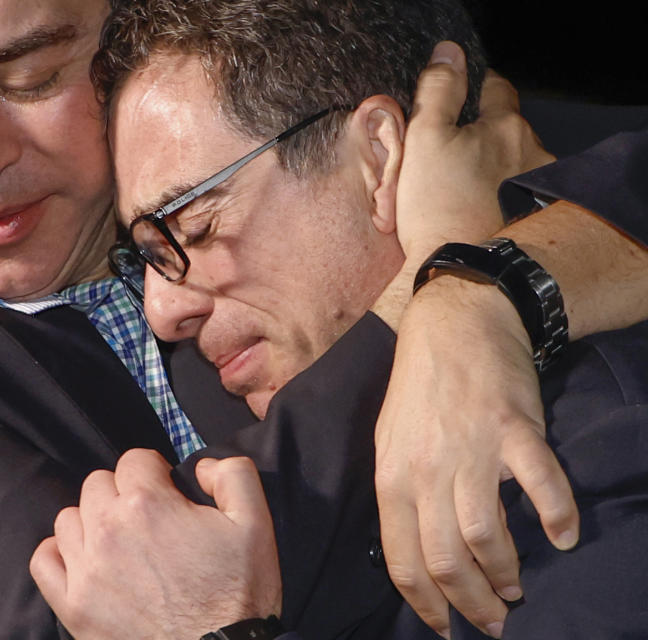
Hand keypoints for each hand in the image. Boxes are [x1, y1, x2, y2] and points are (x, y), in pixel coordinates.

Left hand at [30, 450, 281, 638]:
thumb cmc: (238, 596)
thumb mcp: (255, 524)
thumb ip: (233, 474)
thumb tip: (202, 465)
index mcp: (148, 503)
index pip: (134, 460)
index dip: (156, 472)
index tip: (168, 494)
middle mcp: (109, 529)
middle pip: (98, 484)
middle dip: (123, 493)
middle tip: (149, 520)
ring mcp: (85, 569)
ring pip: (69, 517)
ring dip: (92, 522)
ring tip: (121, 542)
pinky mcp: (73, 606)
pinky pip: (43, 561)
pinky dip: (60, 554)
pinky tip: (85, 560)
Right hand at [370, 41, 554, 330]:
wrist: (463, 271)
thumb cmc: (438, 207)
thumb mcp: (423, 140)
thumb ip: (439, 91)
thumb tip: (449, 53)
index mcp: (505, 126)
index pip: (495, 86)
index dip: (473, 87)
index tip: (457, 99)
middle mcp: (532, 150)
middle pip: (507, 127)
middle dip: (484, 133)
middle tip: (450, 152)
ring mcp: (537, 187)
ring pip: (514, 161)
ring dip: (494, 166)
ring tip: (461, 188)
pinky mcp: (535, 218)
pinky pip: (517, 194)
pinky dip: (501, 195)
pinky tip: (477, 210)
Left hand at [372, 42, 572, 638]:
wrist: (453, 317)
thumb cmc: (417, 384)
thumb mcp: (388, 437)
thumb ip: (399, 492)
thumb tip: (413, 552)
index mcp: (390, 473)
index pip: (401, 557)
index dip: (425, 602)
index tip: (444, 625)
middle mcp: (425, 466)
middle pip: (444, 557)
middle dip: (470, 603)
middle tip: (491, 620)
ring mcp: (471, 446)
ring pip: (485, 535)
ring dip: (506, 573)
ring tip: (516, 586)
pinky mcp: (513, 427)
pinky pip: (540, 483)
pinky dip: (555, 515)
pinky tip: (563, 534)